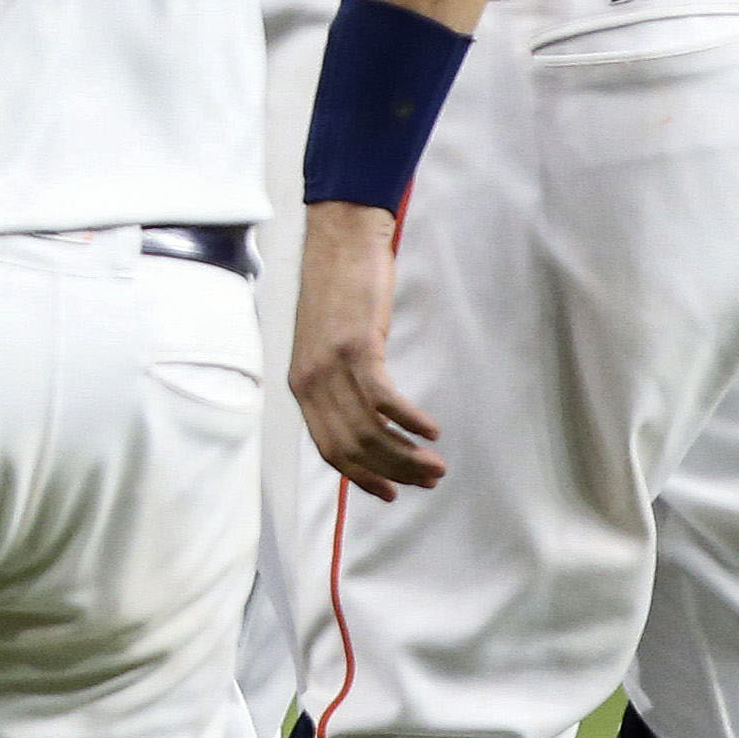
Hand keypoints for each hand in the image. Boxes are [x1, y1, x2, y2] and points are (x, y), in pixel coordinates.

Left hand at [290, 200, 443, 494]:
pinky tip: (432, 430)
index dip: (360, 477)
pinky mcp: (355, 346)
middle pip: (352, 446)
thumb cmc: (339, 295)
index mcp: (301, 385)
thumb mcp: (327, 347)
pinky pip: (383, 399)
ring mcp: (331, 364)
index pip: (329, 449)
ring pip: (370, 429)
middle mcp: (310, 381)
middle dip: (393, 472)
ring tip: (437, 465)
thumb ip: (338, 384)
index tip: (390, 494)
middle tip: (429, 480)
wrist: (339, 243)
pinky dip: (409, 420)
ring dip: (407, 455)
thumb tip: (365, 423)